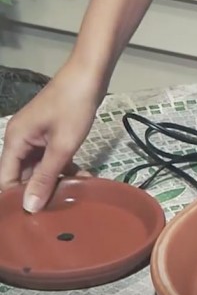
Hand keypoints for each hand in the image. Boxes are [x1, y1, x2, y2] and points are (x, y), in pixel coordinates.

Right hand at [0, 62, 103, 212]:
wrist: (89, 75)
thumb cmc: (73, 108)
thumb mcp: (62, 146)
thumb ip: (46, 176)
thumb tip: (29, 206)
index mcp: (14, 141)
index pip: (6, 179)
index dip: (17, 199)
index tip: (32, 219)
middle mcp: (20, 139)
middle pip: (22, 174)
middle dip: (40, 190)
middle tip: (58, 210)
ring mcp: (36, 135)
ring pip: (40, 166)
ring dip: (56, 179)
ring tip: (74, 195)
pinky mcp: (51, 133)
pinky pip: (52, 156)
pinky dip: (64, 167)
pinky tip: (83, 178)